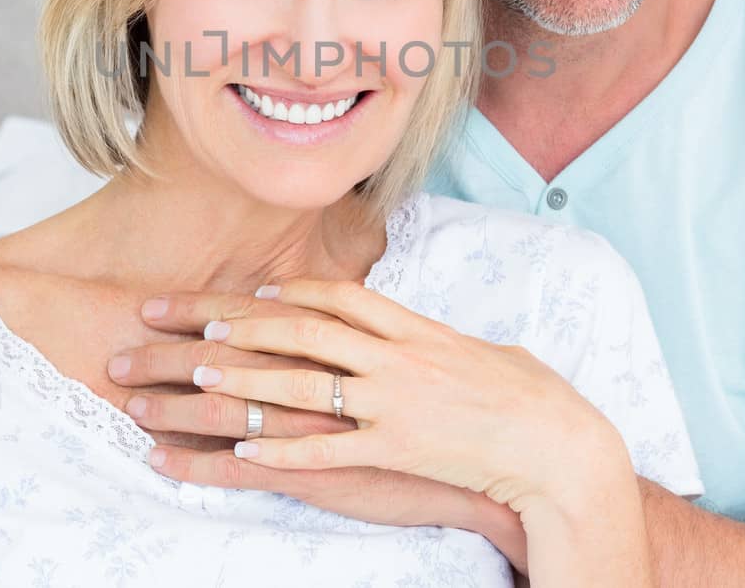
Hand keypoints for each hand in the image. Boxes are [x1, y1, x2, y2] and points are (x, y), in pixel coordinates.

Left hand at [109, 281, 621, 517]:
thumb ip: (436, 340)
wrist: (558, 445)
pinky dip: (279, 449)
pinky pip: (323, 451)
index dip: (289, 293)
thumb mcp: (480, 352)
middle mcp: (395, 358)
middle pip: (298, 331)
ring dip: (241, 380)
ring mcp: (391, 403)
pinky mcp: (393, 451)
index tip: (252, 294)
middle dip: (234, 325)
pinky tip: (241, 447)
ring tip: (192, 378)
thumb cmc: (532, 396)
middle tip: (186, 325)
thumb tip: (416, 332)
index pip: (338, 296)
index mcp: (415, 328)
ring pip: (299, 384)